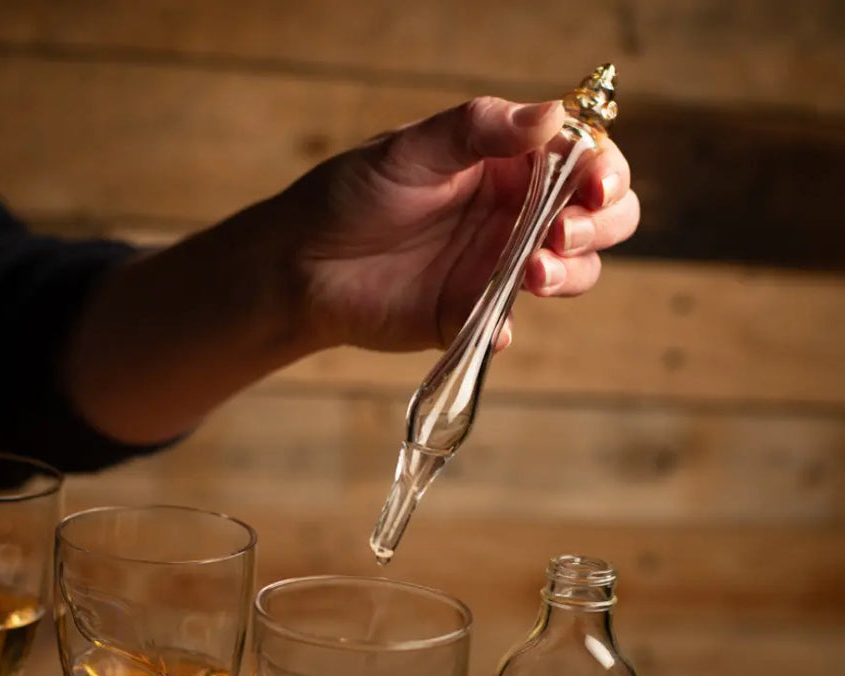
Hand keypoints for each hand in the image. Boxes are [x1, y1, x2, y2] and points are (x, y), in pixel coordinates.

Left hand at [281, 96, 639, 353]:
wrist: (303, 263)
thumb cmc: (354, 193)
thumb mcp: (412, 149)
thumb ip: (479, 129)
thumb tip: (553, 115)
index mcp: (510, 165)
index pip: (586, 162)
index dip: (605, 171)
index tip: (594, 184)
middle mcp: (516, 215)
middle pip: (599, 220)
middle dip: (600, 225)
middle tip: (563, 233)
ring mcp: (499, 268)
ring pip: (572, 273)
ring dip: (570, 273)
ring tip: (533, 274)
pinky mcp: (472, 315)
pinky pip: (509, 325)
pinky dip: (508, 327)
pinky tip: (494, 326)